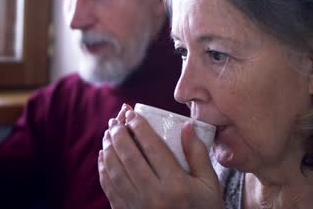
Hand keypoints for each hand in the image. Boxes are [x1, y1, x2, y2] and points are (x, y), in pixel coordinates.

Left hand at [98, 104, 223, 208]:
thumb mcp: (209, 184)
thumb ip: (198, 154)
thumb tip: (187, 125)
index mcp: (176, 185)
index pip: (152, 148)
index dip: (139, 127)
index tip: (133, 113)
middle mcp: (154, 196)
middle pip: (129, 157)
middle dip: (119, 134)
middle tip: (116, 120)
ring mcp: (138, 207)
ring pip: (115, 172)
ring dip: (109, 149)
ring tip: (108, 133)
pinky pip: (110, 189)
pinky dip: (103, 170)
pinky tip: (103, 156)